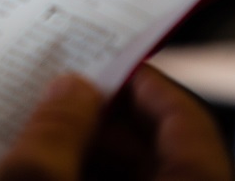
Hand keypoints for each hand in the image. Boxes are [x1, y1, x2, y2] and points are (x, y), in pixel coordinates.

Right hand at [0, 64, 234, 180]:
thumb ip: (56, 131)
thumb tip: (71, 87)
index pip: (189, 121)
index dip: (145, 85)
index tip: (106, 64)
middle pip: (167, 156)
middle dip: (108, 123)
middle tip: (61, 99)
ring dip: (95, 159)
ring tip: (44, 139)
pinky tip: (48, 174)